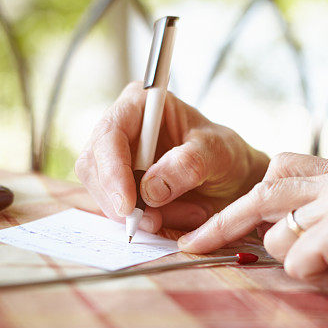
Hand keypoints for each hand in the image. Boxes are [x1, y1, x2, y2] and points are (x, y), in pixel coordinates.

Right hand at [75, 82, 268, 232]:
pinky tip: (179, 218)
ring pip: (104, 195)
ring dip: (141, 215)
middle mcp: (121, 130)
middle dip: (122, 201)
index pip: (109, 135)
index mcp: (139, 105)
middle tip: (155, 223)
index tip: (128, 205)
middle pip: (94, 168)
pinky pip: (118, 212)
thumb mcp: (218, 153)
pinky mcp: (121, 188)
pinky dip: (146, 223)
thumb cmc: (225, 155)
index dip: (112, 171)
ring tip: (189, 214)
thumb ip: (187, 165)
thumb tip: (149, 190)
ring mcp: (117, 161)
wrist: (233, 179)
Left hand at [178, 153, 327, 327]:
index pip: (278, 169)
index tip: (210, 226)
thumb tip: (270, 231)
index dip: (242, 200)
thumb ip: (322, 217)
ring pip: (277, 236)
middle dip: (222, 224)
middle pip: (262, 192)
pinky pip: (297, 261)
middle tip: (192, 246)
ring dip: (298, 265)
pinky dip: (316, 279)